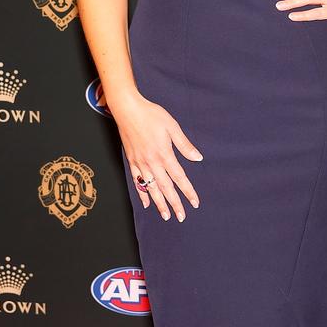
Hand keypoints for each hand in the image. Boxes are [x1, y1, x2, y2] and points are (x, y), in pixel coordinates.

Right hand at [116, 95, 203, 220]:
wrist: (128, 110)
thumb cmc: (152, 115)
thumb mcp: (172, 127)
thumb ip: (184, 145)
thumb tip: (198, 158)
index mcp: (164, 154)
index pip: (179, 178)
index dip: (188, 192)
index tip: (195, 203)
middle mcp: (152, 162)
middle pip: (166, 188)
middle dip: (175, 204)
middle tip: (181, 217)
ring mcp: (140, 163)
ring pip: (151, 188)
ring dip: (159, 203)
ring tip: (166, 216)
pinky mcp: (132, 161)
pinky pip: (137, 182)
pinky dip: (142, 193)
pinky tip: (146, 203)